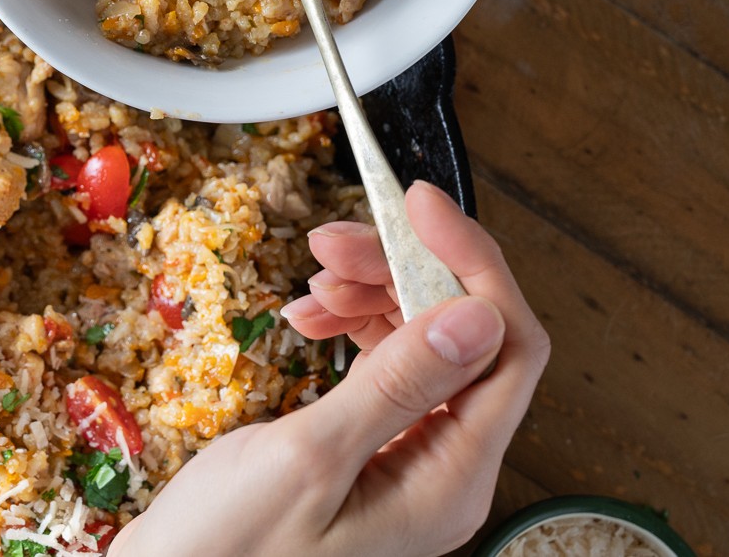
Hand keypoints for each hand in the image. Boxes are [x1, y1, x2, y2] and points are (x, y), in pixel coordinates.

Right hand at [108, 182, 549, 556]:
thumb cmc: (222, 555)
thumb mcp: (307, 460)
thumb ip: (396, 386)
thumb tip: (476, 318)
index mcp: (448, 484)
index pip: (506, 349)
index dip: (470, 265)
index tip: (419, 206)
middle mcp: (442, 474)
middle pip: (464, 339)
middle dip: (406, 273)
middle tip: (337, 238)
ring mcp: (407, 465)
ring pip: (423, 347)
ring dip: (374, 296)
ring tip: (316, 276)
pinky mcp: (370, 455)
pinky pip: (387, 371)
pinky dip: (353, 330)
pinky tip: (311, 315)